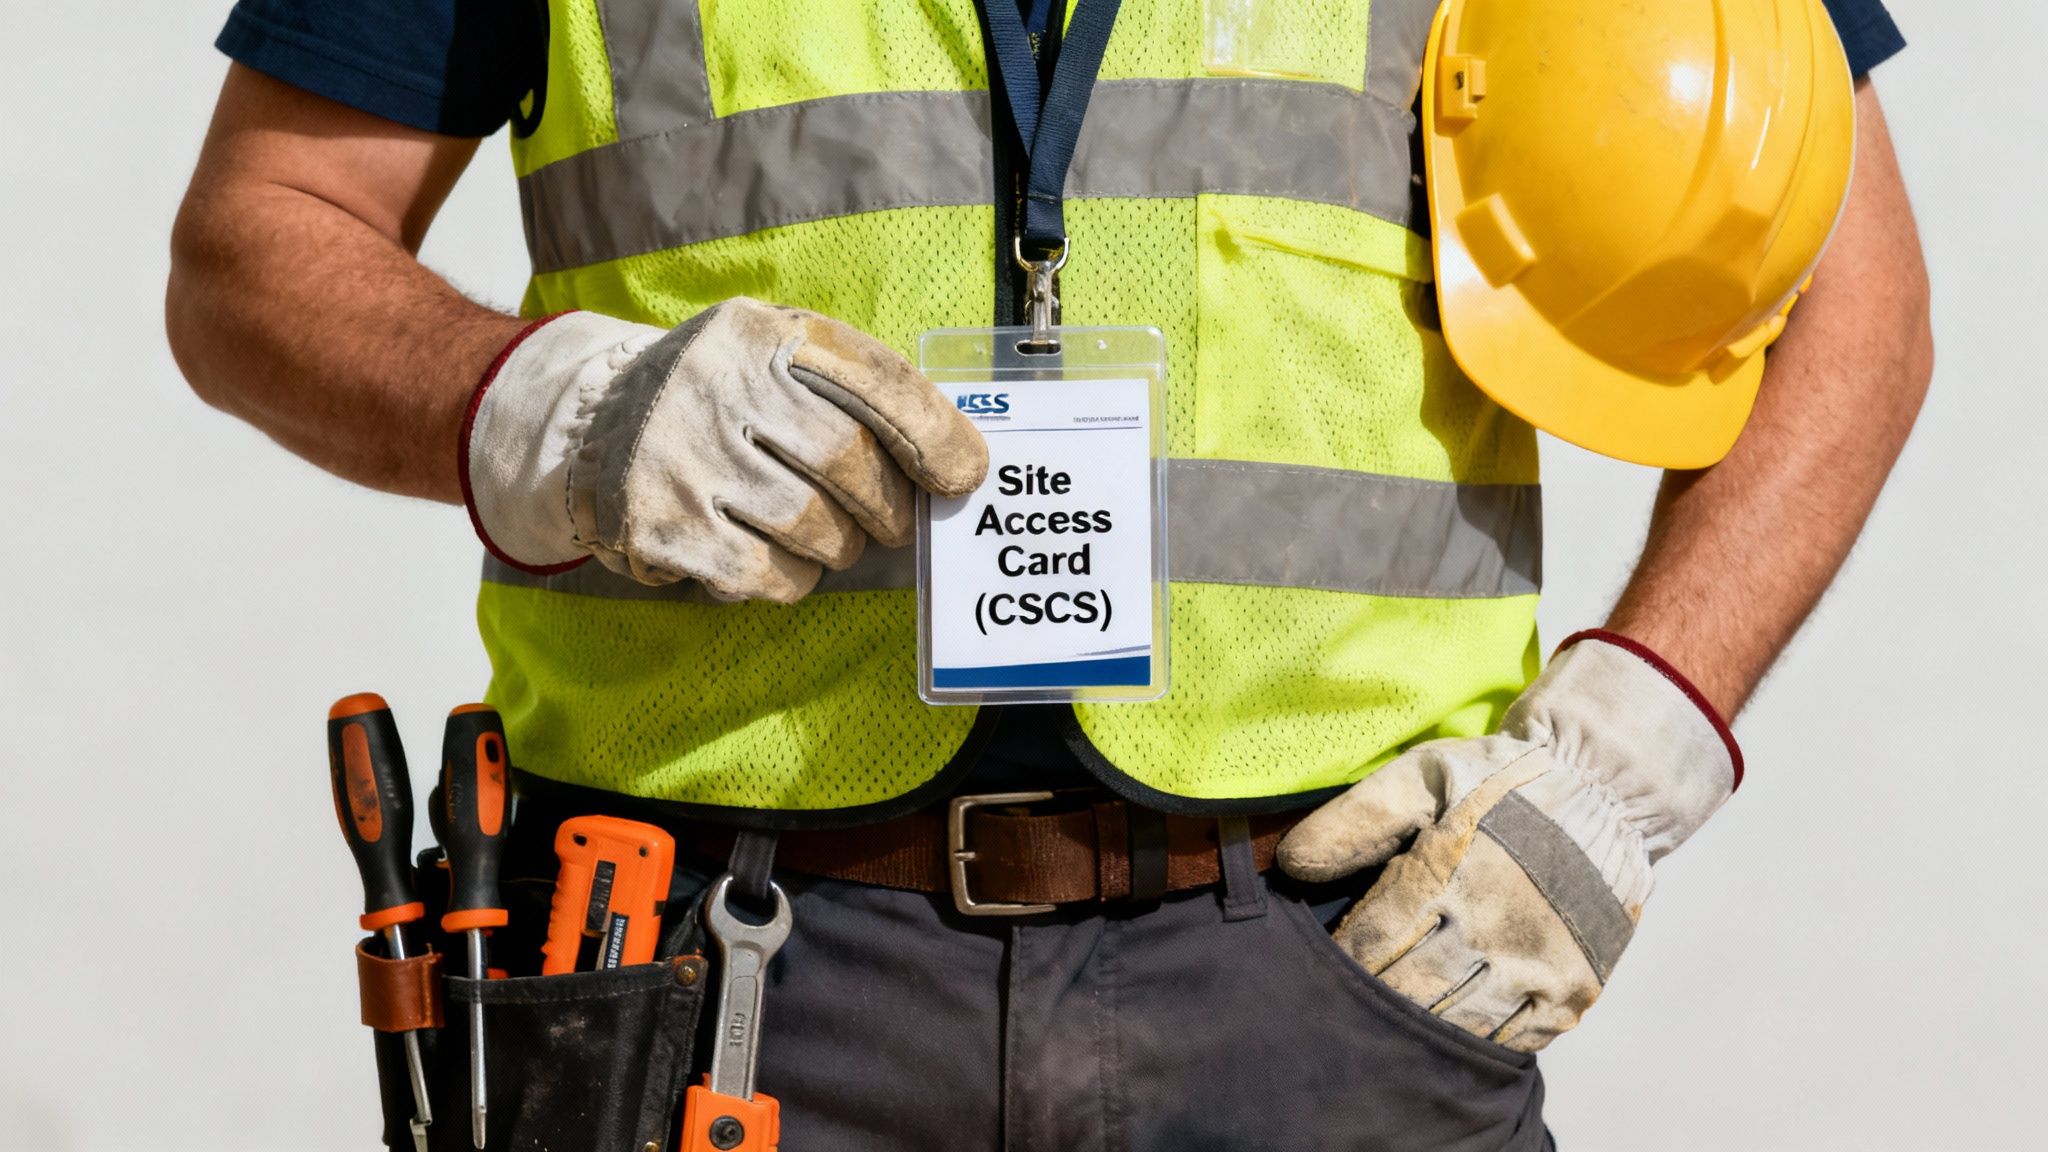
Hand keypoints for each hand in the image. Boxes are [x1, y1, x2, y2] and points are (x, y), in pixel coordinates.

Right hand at [461, 298, 987, 600]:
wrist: (588, 426)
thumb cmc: (720, 400)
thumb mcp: (776, 359)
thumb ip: (855, 393)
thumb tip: (954, 462)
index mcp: (762, 334)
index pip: (874, 380)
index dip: (933, 434)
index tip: (965, 476)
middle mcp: (717, 385)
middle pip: (849, 463)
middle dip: (888, 507)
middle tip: (892, 524)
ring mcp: (682, 456)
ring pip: (813, 528)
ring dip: (838, 547)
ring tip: (825, 536)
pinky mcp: (659, 524)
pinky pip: (765, 576)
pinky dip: (789, 579)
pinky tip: (776, 559)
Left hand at [1276, 631, 1740, 1051]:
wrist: (1608, 786)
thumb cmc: (1503, 780)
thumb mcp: (1425, 776)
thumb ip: (1359, 817)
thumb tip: (1292, 864)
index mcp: (1448, 873)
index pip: (1372, 942)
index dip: (1341, 962)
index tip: (1322, 969)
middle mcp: (1493, 926)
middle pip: (1409, 992)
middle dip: (1370, 1004)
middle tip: (1342, 1014)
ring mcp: (1537, 962)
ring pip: (1457, 1024)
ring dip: (1416, 1034)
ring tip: (1385, 1040)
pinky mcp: (1574, 985)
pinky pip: (1514, 1038)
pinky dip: (1475, 1045)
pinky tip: (1447, 1043)